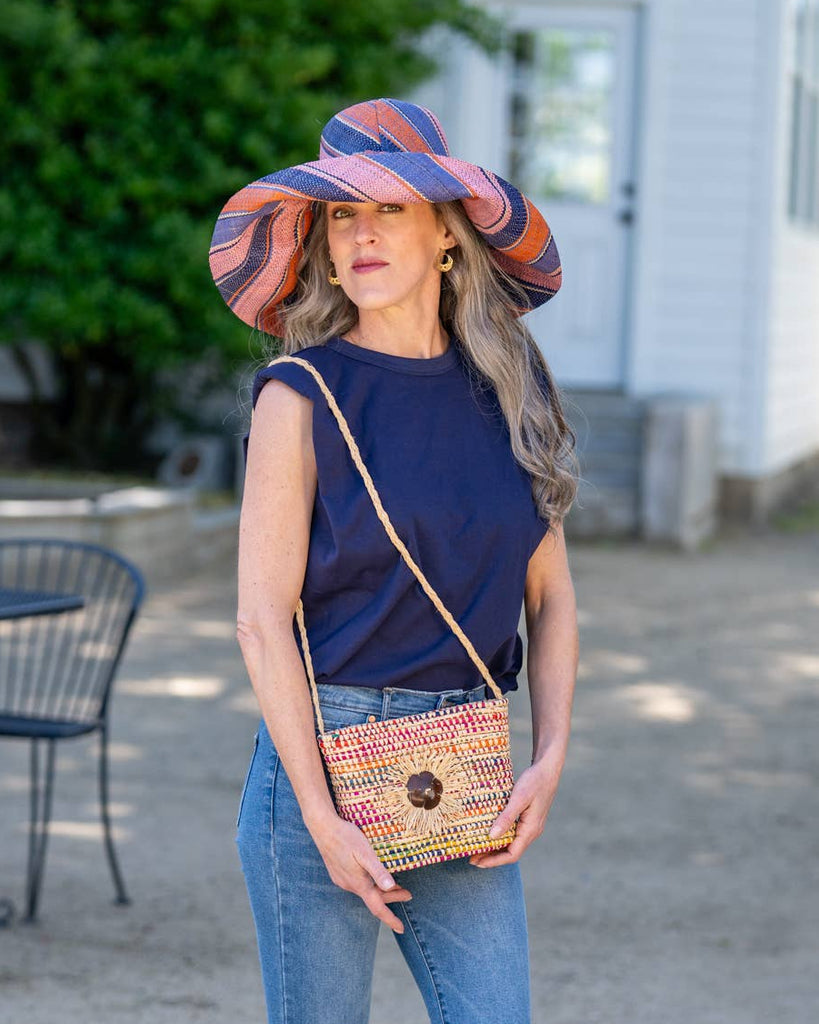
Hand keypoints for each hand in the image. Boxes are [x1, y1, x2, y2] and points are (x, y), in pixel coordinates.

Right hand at [311, 814, 412, 932]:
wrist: (322, 827)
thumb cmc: (346, 837)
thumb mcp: (365, 852)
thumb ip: (378, 871)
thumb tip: (390, 887)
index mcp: (358, 883)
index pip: (377, 908)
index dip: (390, 919)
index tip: (401, 929)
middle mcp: (349, 885)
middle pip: (374, 898)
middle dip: (392, 897)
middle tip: (408, 894)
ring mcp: (341, 879)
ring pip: (365, 890)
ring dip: (380, 890)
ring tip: (395, 884)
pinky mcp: (337, 873)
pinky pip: (357, 884)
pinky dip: (369, 884)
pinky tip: (373, 876)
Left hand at [469, 747, 563, 867]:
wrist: (548, 770)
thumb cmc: (534, 782)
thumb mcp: (519, 798)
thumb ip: (507, 817)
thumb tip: (492, 836)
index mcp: (530, 830)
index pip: (512, 855)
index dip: (494, 861)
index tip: (477, 862)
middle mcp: (531, 831)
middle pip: (510, 852)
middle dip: (492, 857)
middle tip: (472, 858)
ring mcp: (530, 826)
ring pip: (511, 844)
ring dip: (495, 848)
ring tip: (477, 848)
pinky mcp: (527, 819)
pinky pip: (513, 834)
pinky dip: (500, 837)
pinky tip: (489, 834)